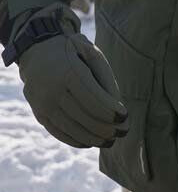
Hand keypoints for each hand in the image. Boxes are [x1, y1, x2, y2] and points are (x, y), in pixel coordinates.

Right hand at [18, 29, 127, 150]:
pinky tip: (92, 142)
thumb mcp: (92, 54)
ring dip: (94, 138)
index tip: (125, 116)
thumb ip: (106, 80)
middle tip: (123, 131)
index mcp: (68, 72)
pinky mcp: (39, 114)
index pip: (93, 100)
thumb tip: (118, 112)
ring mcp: (42, 105)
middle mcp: (52, 90)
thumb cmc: (74, 51)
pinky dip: (77, 140)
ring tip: (111, 140)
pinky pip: (59, 133)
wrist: (38, 50)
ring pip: (72, 129)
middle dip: (106, 128)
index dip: (110, 111)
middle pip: (84, 117)